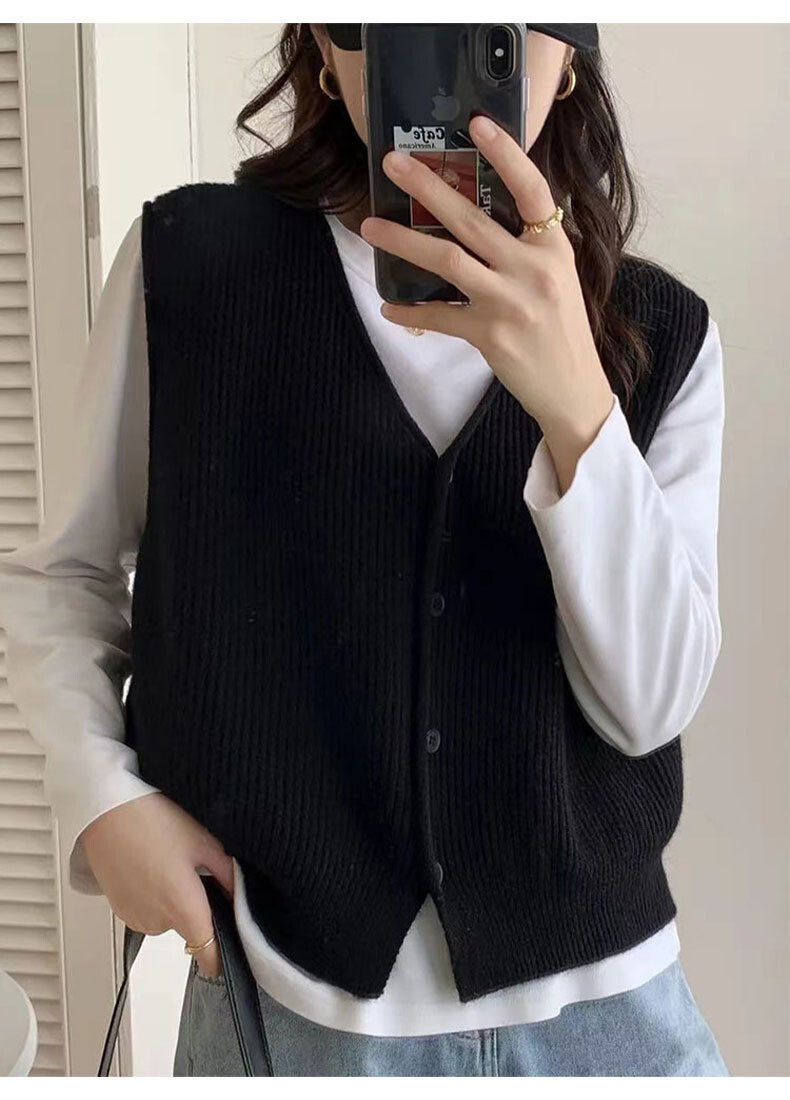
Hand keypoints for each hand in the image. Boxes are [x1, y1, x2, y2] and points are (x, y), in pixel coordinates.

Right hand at [79, 792, 233, 977]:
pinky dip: (154, 896)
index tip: (231, 940)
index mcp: (183, 909)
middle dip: (197, 908)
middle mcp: (157, 923)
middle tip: (194, 871)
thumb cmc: (153, 821)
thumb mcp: (203, 842)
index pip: (209, 958)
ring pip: (168, 920)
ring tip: (168, 862)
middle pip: (190, 931)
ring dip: (174, 901)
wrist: (106, 810)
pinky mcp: (120, 911)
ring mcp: (135, 919)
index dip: (223, 955)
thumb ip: (228, 875)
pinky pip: (148, 912)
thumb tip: (241, 895)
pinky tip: (151, 865)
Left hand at [359, 115, 615, 490]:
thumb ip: (527, 246)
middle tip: (394, 162)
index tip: (476, 124)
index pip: (532, 190)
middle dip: (427, 187)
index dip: (506, 154)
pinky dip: (410, 311)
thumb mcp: (558, 276)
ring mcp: (510, 302)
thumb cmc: (561, 329)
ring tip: (371, 226)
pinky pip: (439, 316)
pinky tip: (389, 306)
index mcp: (552, 247)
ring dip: (403, 241)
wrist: (573, 387)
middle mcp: (532, 268)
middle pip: (471, 219)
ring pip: (447, 259)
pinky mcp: (490, 335)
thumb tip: (479, 216)